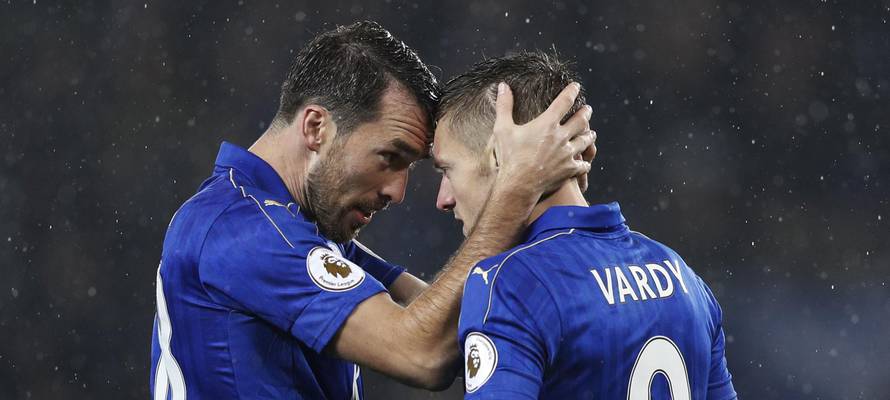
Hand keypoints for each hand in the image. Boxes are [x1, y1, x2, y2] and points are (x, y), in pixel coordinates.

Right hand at [491, 82, 595, 196]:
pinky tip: (585, 162)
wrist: (518, 184)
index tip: (576, 87)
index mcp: (547, 124)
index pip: (564, 102)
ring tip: (591, 132)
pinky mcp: (569, 169)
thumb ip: (504, 106)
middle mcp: (561, 136)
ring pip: (585, 140)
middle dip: (585, 113)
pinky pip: (583, 164)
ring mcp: (567, 154)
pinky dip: (585, 162)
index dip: (572, 92)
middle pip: (580, 120)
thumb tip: (503, 86)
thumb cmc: (509, 157)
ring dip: (589, 135)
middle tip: (587, 109)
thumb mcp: (503, 129)